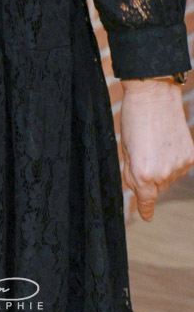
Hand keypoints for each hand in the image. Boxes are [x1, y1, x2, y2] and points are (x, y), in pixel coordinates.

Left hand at [120, 78, 193, 220]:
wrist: (154, 96)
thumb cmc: (133, 119)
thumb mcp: (125, 148)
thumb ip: (131, 173)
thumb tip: (140, 191)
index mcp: (142, 174)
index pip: (146, 200)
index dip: (145, 209)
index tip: (146, 215)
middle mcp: (162, 174)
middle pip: (156, 187)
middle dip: (149, 176)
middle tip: (143, 150)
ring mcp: (179, 166)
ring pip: (169, 177)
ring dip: (162, 167)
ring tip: (155, 142)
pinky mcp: (190, 157)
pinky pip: (180, 167)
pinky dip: (173, 159)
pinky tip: (166, 141)